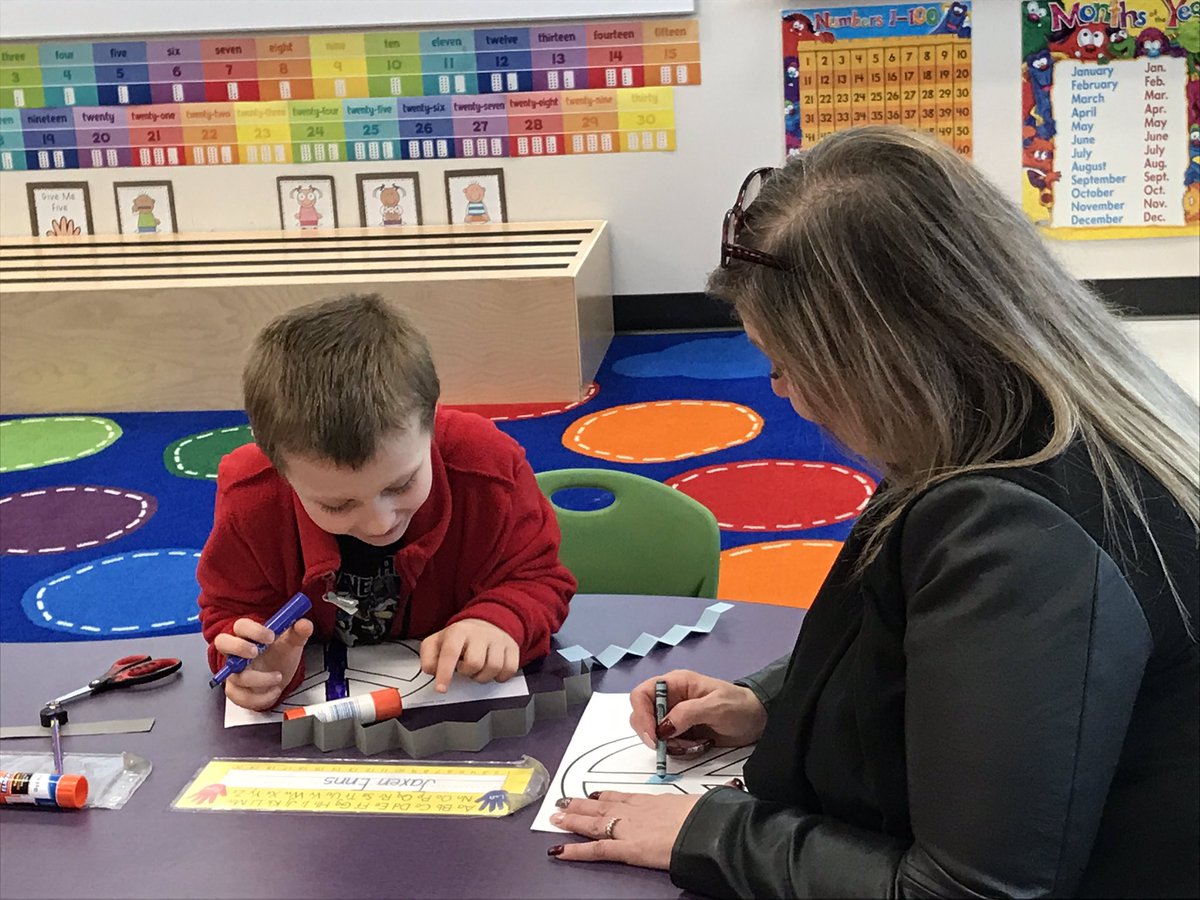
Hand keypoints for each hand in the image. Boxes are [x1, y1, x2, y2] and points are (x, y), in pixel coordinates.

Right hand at [213, 616, 312, 711]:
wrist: (280, 675)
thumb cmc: (280, 655)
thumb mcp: (292, 642)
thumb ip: (298, 632)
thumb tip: (304, 624)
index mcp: (248, 635)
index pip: (241, 626)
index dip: (253, 630)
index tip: (270, 636)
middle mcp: (237, 652)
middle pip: (222, 643)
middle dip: (239, 647)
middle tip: (255, 652)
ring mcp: (234, 671)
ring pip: (235, 675)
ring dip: (259, 679)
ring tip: (278, 676)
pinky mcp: (236, 690)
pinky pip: (239, 696)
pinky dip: (259, 698)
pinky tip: (273, 691)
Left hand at [419, 618, 518, 692]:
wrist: (488, 622)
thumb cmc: (460, 638)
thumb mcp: (438, 642)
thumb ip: (428, 657)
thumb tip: (433, 671)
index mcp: (458, 631)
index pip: (450, 652)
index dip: (445, 672)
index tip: (441, 688)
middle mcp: (479, 634)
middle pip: (474, 663)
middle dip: (468, 673)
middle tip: (465, 668)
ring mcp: (498, 640)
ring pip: (493, 668)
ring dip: (483, 677)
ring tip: (478, 669)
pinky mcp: (512, 648)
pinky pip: (509, 670)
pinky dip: (500, 677)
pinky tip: (492, 671)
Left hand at [548, 791, 701, 868]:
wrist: (712, 829)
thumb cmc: (711, 817)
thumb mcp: (703, 804)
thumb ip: (698, 805)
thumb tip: (722, 796)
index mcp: (655, 800)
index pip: (624, 797)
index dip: (605, 796)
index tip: (593, 794)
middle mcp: (638, 811)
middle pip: (603, 806)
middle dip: (581, 805)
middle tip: (563, 802)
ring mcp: (630, 828)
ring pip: (594, 823)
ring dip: (572, 820)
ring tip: (555, 818)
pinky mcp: (628, 849)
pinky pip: (596, 850)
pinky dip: (575, 850)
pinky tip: (559, 850)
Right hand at [629, 670, 767, 756]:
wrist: (758, 720)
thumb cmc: (740, 705)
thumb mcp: (715, 706)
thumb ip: (687, 714)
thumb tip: (663, 728)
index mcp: (675, 683)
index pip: (642, 694)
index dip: (642, 714)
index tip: (653, 735)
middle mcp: (670, 699)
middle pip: (642, 715)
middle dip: (653, 733)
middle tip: (670, 745)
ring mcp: (675, 716)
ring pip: (654, 733)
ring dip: (668, 744)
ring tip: (692, 744)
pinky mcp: (682, 732)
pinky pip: (668, 744)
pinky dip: (677, 750)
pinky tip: (696, 746)